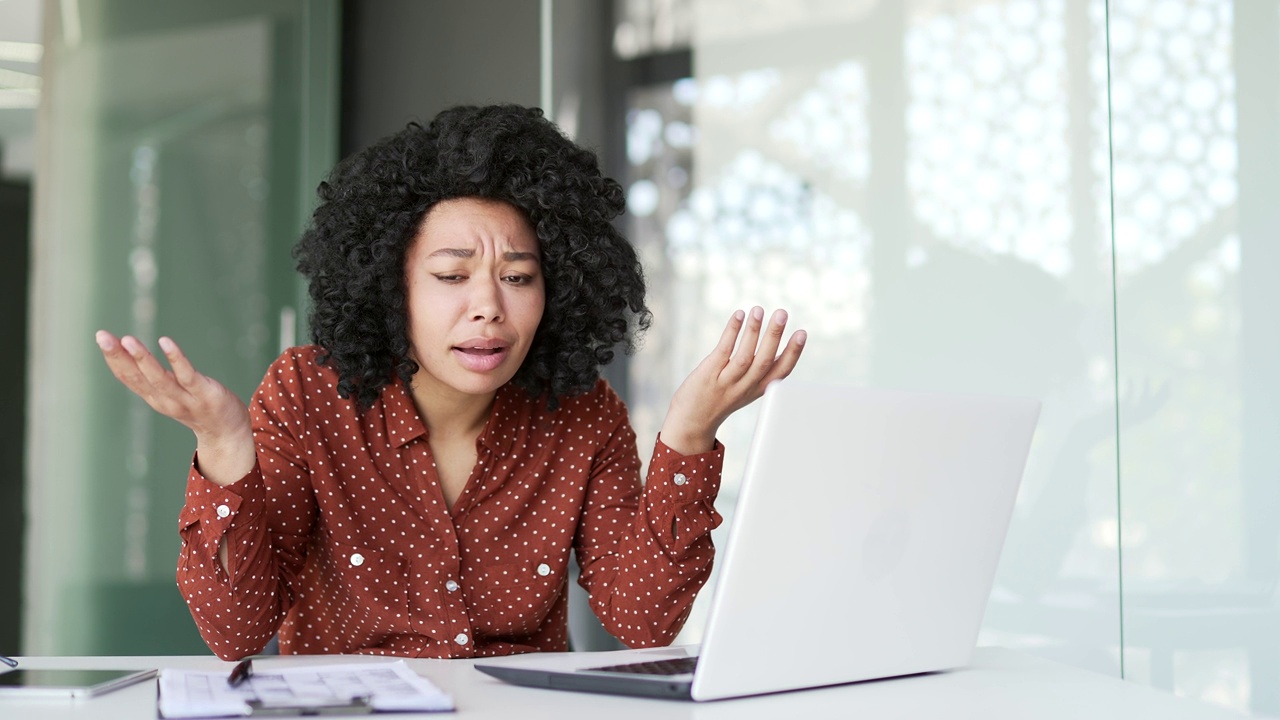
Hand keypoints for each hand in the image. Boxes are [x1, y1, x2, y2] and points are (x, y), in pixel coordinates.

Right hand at [96, 331, 254, 485]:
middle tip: (102, 336)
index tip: (101, 337)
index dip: (114, 358)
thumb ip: (153, 377)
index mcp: (154, 398)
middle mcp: (164, 401)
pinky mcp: (204, 394)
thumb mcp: (171, 391)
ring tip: (128, 340)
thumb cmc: (198, 406)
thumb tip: (132, 352)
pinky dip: (175, 359)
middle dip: (118, 356)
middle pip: (137, 377)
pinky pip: (187, 376)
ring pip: (159, 378)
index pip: (128, 377)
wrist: (228, 432)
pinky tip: (165, 342)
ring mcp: (184, 400)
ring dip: (142, 358)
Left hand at [659, 307, 806, 454]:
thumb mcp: (745, 390)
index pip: (781, 371)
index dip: (793, 353)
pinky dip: (732, 332)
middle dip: (775, 336)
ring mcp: (726, 381)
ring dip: (753, 332)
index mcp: (758, 389)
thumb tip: (773, 343)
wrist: (691, 423)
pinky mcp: (708, 374)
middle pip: (764, 360)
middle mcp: (744, 386)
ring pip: (744, 356)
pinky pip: (723, 351)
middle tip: (782, 313)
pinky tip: (739, 315)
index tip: (802, 333)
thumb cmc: (720, 401)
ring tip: (759, 310)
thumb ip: (759, 372)